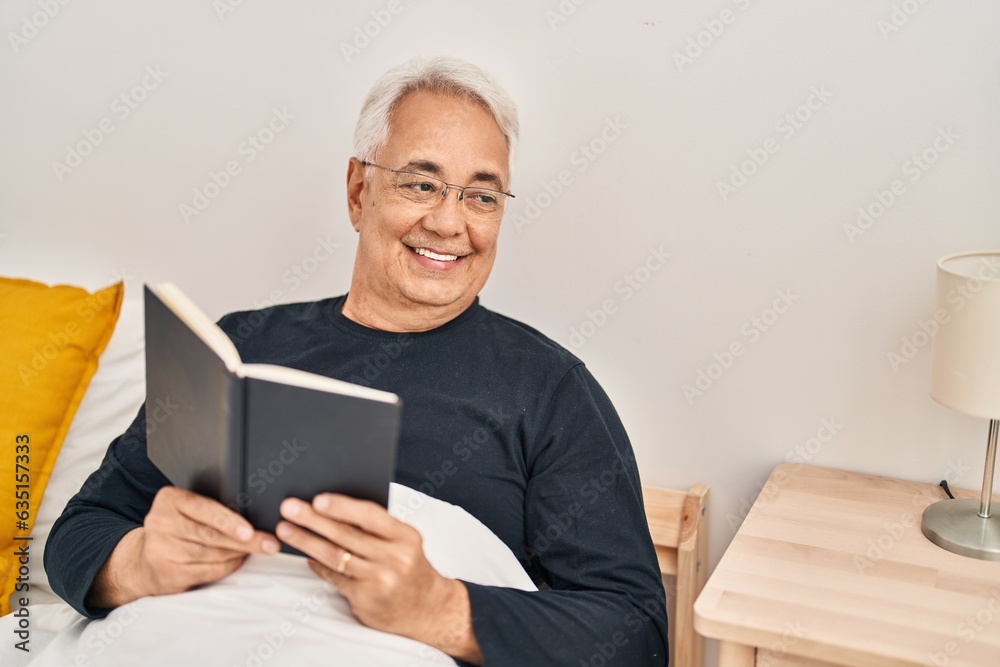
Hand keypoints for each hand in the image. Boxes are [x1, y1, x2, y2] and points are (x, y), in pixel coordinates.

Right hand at [88, 486, 278, 606]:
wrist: (143, 560)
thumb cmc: (177, 528)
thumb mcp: (187, 509)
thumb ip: (210, 508)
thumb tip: (256, 512)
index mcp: (169, 500)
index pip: (203, 509)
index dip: (228, 521)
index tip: (249, 530)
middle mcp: (160, 523)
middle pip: (211, 534)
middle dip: (246, 540)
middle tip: (270, 543)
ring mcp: (161, 551)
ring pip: (212, 554)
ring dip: (240, 553)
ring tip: (261, 549)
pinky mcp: (167, 574)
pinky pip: (208, 571)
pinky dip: (228, 566)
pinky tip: (239, 560)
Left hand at [276, 494, 481, 662]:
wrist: (426, 608)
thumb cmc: (410, 567)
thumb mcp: (404, 542)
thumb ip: (377, 527)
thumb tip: (335, 507)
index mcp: (405, 536)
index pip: (370, 516)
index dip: (342, 506)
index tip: (317, 499)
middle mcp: (394, 558)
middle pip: (346, 535)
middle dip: (313, 520)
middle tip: (289, 509)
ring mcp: (379, 580)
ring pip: (335, 556)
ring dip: (306, 541)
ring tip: (286, 530)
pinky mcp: (365, 599)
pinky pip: (335, 578)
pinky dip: (318, 565)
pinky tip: (306, 556)